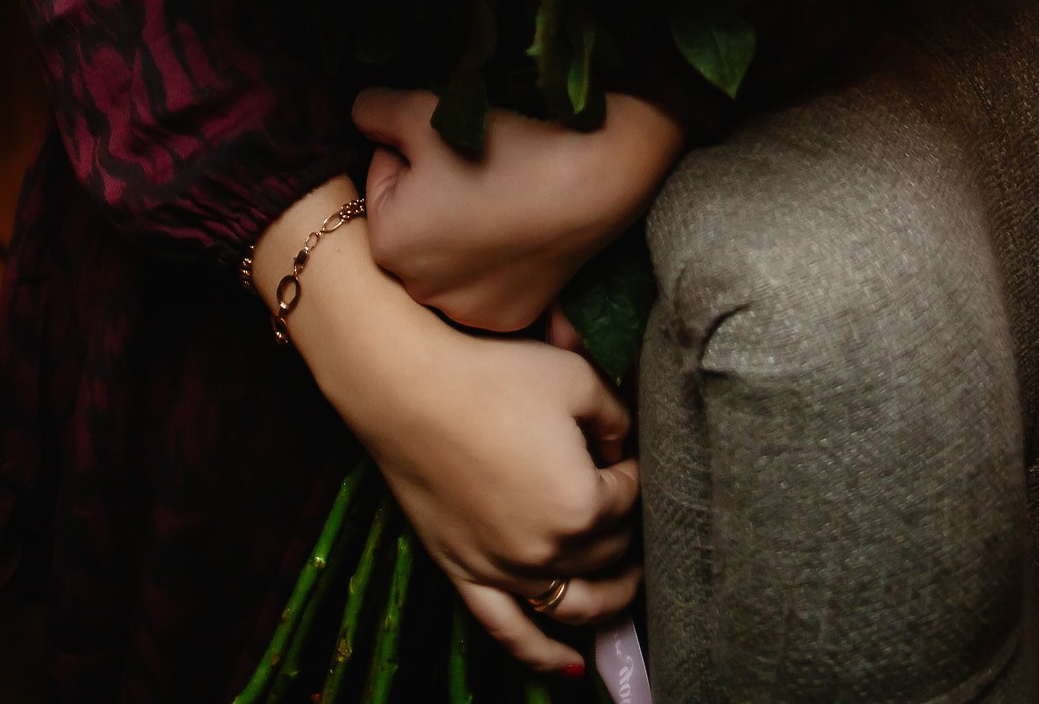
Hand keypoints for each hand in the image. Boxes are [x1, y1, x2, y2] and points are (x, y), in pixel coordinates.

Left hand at [354, 87, 682, 331]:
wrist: (592, 177)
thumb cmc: (502, 143)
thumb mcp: (424, 110)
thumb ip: (374, 111)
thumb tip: (359, 114)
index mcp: (388, 245)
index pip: (381, 179)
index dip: (413, 151)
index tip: (451, 144)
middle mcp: (421, 293)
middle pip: (411, 223)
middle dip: (429, 195)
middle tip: (474, 167)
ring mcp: (469, 313)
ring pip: (446, 256)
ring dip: (459, 229)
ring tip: (500, 196)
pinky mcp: (512, 318)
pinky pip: (485, 282)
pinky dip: (494, 259)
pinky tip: (518, 230)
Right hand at [354, 315, 641, 676]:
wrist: (407, 387)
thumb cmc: (492, 374)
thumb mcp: (575, 378)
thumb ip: (617, 417)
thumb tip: (623, 448)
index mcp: (581, 505)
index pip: (631, 496)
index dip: (631, 467)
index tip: (620, 446)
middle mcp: (547, 552)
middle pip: (608, 550)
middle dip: (624, 521)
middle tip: (622, 495)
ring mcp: (504, 572)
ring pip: (575, 604)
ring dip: (609, 599)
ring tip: (629, 586)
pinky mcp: (465, 575)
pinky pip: (511, 632)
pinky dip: (545, 656)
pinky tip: (573, 665)